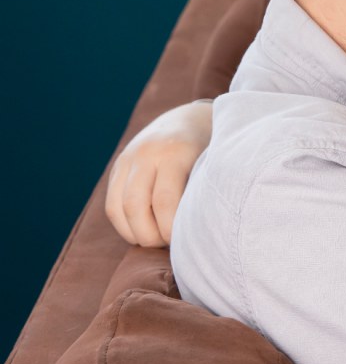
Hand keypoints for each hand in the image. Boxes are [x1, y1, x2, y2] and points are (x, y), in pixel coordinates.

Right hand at [105, 100, 213, 246]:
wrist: (191, 118)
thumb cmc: (213, 149)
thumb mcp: (216, 163)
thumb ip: (205, 190)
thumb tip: (200, 233)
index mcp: (175, 152)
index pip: (164, 200)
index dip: (171, 228)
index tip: (185, 241)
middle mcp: (147, 154)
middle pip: (135, 206)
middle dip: (150, 235)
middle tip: (170, 245)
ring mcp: (128, 158)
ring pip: (118, 207)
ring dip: (135, 233)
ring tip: (157, 241)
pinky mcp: (118, 167)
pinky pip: (111, 204)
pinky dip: (124, 225)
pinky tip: (142, 233)